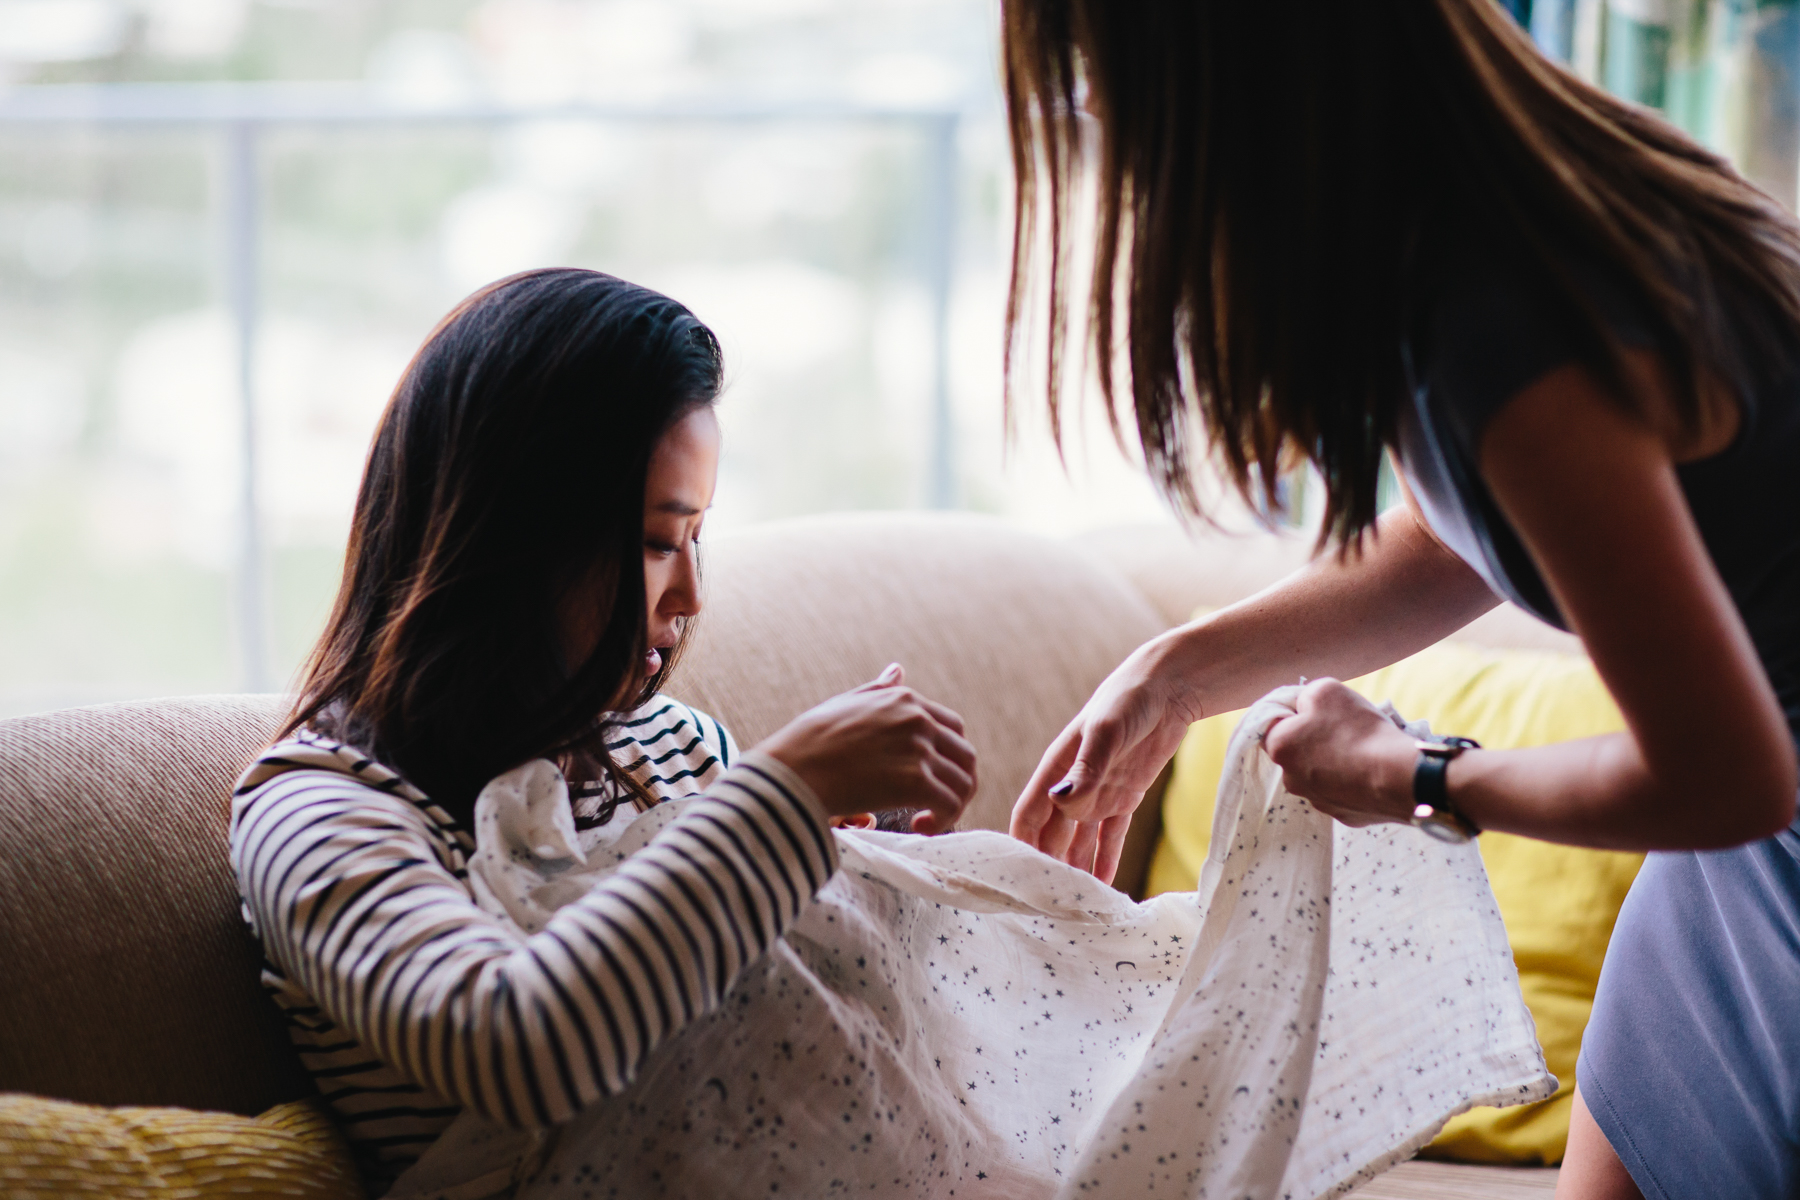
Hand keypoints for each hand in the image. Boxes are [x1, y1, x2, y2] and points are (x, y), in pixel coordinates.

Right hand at [757, 664, 977, 834]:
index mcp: (905, 700)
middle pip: (964, 755)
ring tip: (928, 819)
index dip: (948, 755)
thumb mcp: (846, 702)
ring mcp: (919, 750)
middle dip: (957, 782)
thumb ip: (878, 690)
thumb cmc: (809, 740)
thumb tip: (898, 670)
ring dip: (953, 805)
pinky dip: (943, 820)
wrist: (793, 769)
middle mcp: (918, 720)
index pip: (951, 727)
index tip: (932, 777)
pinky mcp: (915, 782)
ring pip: (963, 782)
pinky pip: (949, 804)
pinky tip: (920, 827)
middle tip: (936, 805)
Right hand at [1010, 634, 1200, 883]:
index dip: (1019, 847)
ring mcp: (1097, 794)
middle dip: (1046, 869)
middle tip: (1045, 910)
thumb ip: (1086, 768)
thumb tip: (1061, 801)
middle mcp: (1070, 787)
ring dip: (1075, 870)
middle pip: (1051, 837)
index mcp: (1055, 770)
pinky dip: (1106, 861)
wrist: (1168, 688)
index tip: (1015, 883)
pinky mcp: (1124, 798)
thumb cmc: (1129, 701)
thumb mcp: (1107, 732)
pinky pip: (1110, 838)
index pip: (1028, 816)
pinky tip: (1102, 888)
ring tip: (1072, 907)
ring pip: (1078, 842)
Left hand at [1262, 679, 1416, 826]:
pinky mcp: (1344, 815)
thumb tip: (1303, 707)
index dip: (1295, 711)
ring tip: (1364, 749)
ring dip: (1336, 760)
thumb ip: (1304, 696)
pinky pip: (1345, 791)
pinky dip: (1355, 780)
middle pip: (1299, 750)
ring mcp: (1318, 801)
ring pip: (1322, 772)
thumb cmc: (1358, 730)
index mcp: (1279, 748)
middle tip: (1345, 727)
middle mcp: (1291, 780)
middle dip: (1316, 737)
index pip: (1273, 724)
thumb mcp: (1325, 690)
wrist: (1400, 778)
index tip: (1319, 708)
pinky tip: (1373, 770)